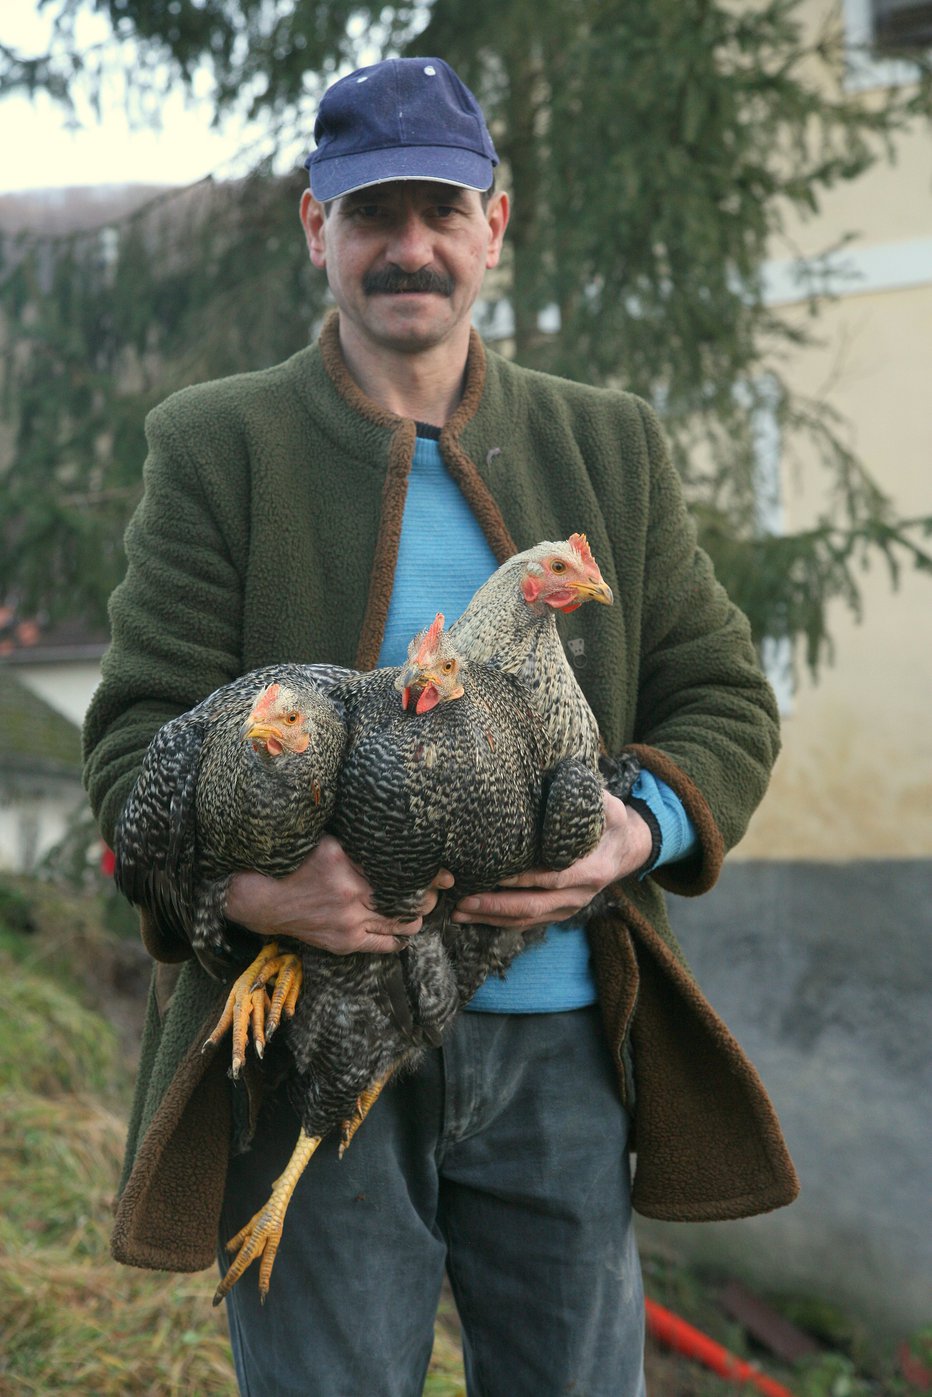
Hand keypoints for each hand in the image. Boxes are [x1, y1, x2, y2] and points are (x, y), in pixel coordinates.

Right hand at [226, 835, 453, 954]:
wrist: (265, 899)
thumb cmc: (298, 863)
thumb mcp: (328, 842)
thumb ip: (361, 842)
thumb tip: (398, 835)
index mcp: (348, 865)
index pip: (402, 873)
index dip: (430, 876)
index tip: (445, 874)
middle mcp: (352, 896)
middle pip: (409, 901)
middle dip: (429, 896)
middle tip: (435, 890)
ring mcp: (350, 923)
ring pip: (402, 925)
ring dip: (417, 916)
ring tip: (420, 906)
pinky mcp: (346, 943)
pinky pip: (384, 945)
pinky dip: (400, 938)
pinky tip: (404, 929)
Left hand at [450, 793, 651, 931]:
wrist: (626, 849)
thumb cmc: (609, 821)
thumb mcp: (608, 806)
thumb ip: (586, 799)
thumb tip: (556, 778)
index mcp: (591, 869)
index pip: (552, 877)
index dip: (523, 878)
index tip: (492, 874)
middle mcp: (580, 894)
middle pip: (534, 905)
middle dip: (496, 905)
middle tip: (462, 901)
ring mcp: (569, 907)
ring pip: (527, 919)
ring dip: (491, 918)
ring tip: (458, 912)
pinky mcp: (559, 912)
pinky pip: (528, 922)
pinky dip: (499, 921)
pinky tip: (474, 915)